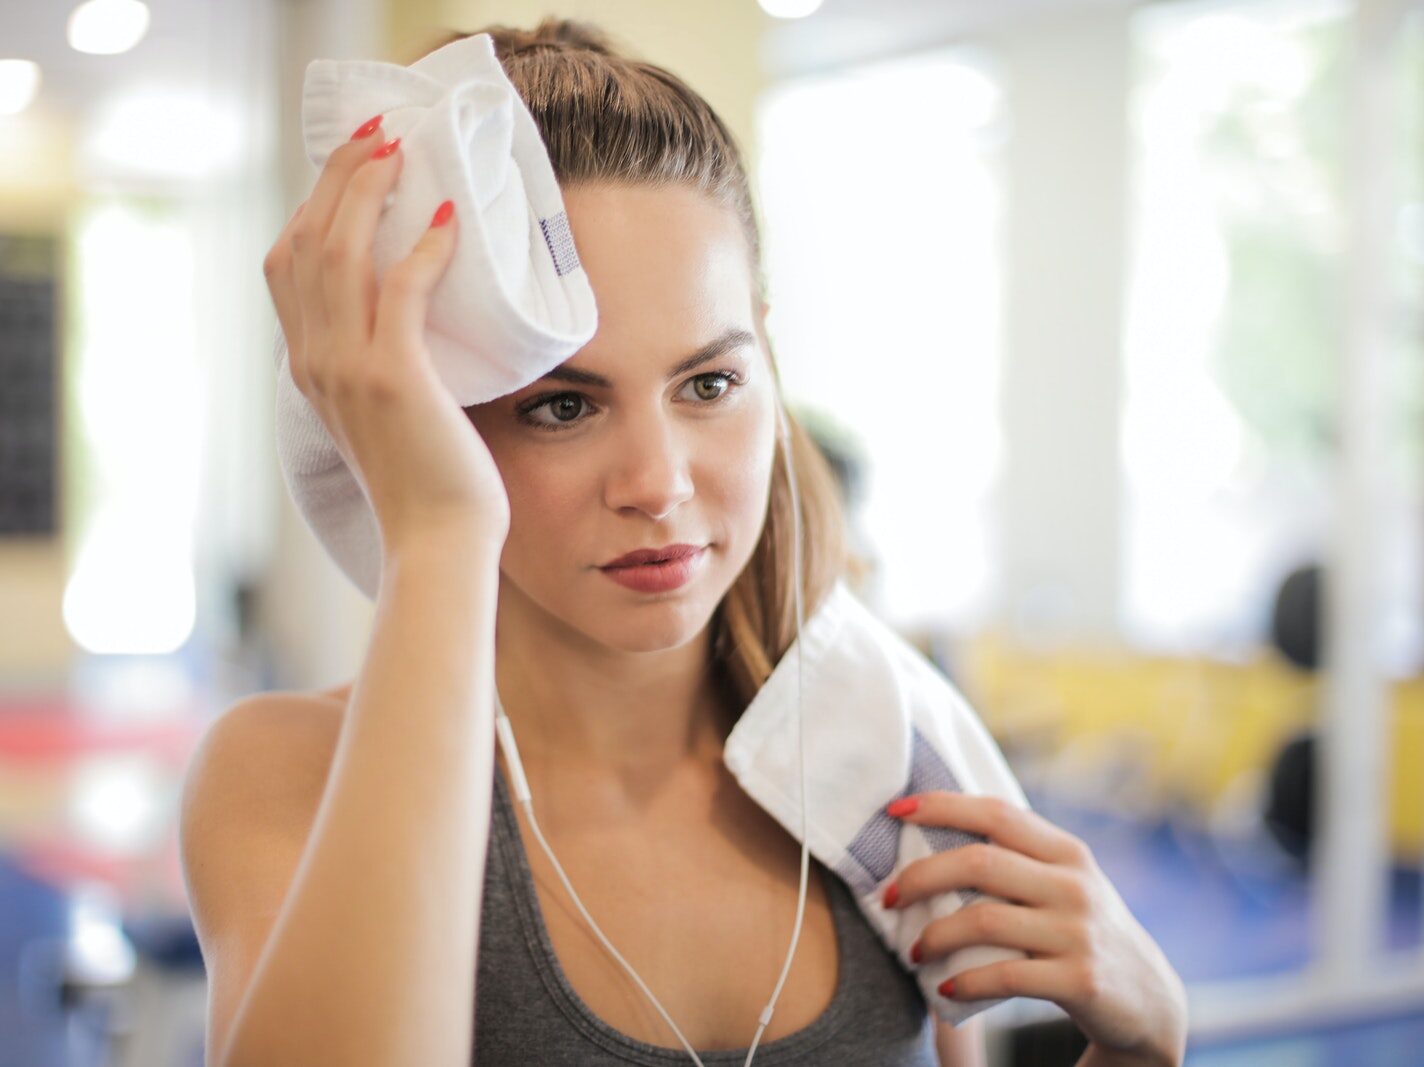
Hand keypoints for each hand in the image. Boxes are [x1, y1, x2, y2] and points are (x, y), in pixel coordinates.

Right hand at [263, 116, 510, 555]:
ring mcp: (349, 370)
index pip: (289, 265)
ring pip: (341, 253)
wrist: (436, 544)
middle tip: (377, 134)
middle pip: (307, 242)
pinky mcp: (395, 380)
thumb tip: (411, 318)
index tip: (350, 164)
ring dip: (369, 191)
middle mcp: (317, 362)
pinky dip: (422, 249)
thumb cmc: (427, 486)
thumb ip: (380, 365)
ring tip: (401, 152)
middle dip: (337, 177)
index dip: (313, 205)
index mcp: (311, 368)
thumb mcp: (387, 415)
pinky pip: (400, 291)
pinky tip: (447, 222)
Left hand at [883, 792, 1187, 1065]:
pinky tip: (944, 985)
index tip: (896, 811)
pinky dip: (964, 980)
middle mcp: (1074, 884)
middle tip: (887, 897)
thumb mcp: (1064, 883)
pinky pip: (1004, 975)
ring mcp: (1078, 932)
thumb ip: (1017, 858)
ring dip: (934, 935)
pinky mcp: (1080, 980)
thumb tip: (934, 832)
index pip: (996, 812)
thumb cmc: (1082, 931)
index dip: (942, 805)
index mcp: (1066, 851)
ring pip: (983, 920)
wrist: (1148, 1001)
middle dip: (920, 876)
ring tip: (914, 950)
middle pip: (979, 862)